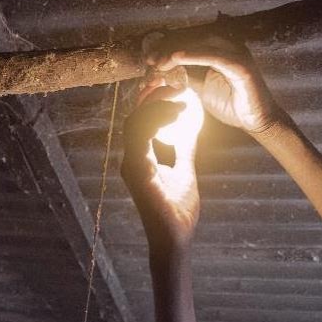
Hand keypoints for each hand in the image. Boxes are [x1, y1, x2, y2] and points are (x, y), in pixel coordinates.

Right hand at [120, 89, 200, 253]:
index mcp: (140, 158)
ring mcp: (132, 165)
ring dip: (156, 105)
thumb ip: (183, 148)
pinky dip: (156, 120)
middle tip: (175, 83)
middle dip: (152, 95)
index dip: (154, 100)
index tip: (174, 87)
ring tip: (179, 97)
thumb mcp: (184, 170)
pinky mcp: (137, 172)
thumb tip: (190, 125)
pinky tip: (177, 113)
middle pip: (134, 116)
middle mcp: (131, 159)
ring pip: (135, 122)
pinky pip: (140, 137)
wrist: (175, 238)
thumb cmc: (178, 211)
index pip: (141, 120)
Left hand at [148, 38, 283, 135]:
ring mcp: (236, 54)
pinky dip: (194, 55)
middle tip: (150, 59)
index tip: (150, 59)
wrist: (256, 121)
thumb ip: (187, 78)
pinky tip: (177, 58)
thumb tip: (165, 74)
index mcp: (220, 50)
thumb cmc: (232, 105)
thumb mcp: (202, 90)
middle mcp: (228, 47)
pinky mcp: (241, 66)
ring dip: (177, 51)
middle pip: (193, 38)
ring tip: (160, 61)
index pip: (190, 41)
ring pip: (201, 44)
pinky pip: (214, 56)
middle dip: (169, 47)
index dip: (168, 47)